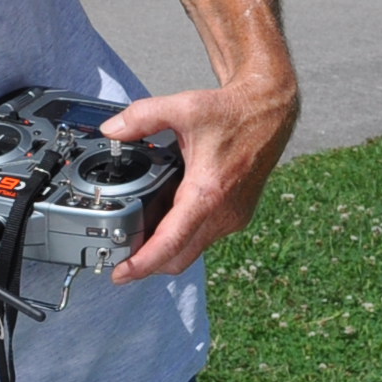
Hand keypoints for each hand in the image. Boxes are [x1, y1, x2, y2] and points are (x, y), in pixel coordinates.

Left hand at [106, 71, 298, 280]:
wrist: (270, 112)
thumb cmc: (233, 113)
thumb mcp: (184, 107)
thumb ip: (142, 117)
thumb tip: (112, 129)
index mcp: (208, 191)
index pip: (172, 241)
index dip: (144, 263)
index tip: (121, 274)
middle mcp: (223, 212)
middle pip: (179, 257)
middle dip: (148, 264)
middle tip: (118, 260)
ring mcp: (232, 217)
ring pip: (192, 250)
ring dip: (166, 251)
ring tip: (136, 239)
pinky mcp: (237, 216)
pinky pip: (204, 238)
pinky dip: (182, 237)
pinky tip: (164, 220)